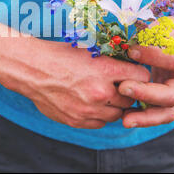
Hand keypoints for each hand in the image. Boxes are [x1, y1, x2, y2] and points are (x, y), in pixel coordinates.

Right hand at [0, 37, 150, 128]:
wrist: (32, 69)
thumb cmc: (59, 55)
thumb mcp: (88, 50)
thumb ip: (110, 61)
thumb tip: (129, 66)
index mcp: (105, 70)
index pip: (141, 76)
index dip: (139, 74)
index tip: (135, 74)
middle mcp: (100, 92)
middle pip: (131, 98)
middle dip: (127, 92)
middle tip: (120, 86)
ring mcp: (89, 110)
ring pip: (117, 115)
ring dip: (114, 106)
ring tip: (104, 96)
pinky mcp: (77, 121)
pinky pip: (99, 123)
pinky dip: (99, 115)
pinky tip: (91, 104)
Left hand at [118, 16, 173, 127]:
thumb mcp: (166, 27)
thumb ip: (152, 37)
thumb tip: (130, 48)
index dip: (153, 56)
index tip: (131, 50)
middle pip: (172, 95)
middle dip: (146, 94)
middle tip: (122, 87)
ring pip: (168, 112)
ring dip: (146, 117)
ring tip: (125, 119)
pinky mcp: (171, 99)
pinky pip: (159, 112)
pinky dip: (143, 116)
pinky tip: (124, 115)